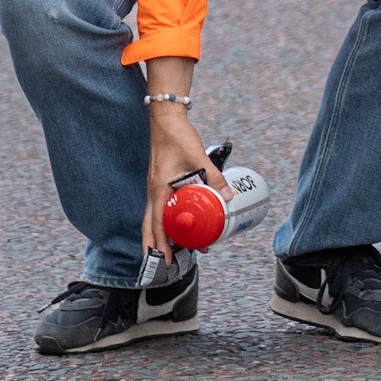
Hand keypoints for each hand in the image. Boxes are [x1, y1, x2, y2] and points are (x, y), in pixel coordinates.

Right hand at [143, 106, 233, 260]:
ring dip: (163, 234)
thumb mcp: (198, 158)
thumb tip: (230, 197)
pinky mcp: (160, 182)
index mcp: (158, 190)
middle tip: (170, 263)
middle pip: (150, 226)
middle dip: (158, 246)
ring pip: (154, 218)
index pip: (157, 224)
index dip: (161, 244)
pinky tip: (180, 222)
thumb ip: (214, 177)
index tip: (167, 261)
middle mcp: (153, 192)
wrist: (166, 117)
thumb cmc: (178, 136)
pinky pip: (160, 207)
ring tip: (179, 248)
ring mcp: (155, 188)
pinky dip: (167, 220)